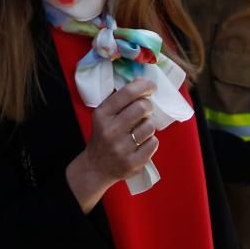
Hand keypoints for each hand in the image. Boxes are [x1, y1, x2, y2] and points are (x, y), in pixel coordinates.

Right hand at [66, 79, 157, 211]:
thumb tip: (141, 81)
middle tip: (146, 109)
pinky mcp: (132, 163)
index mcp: (102, 115)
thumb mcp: (104, 115)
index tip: (151, 86)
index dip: (144, 86)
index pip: (127, 93)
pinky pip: (153, 143)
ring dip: (148, 125)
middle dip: (148, 105)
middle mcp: (111, 131)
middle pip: (142, 107)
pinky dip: (150, 141)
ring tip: (140, 129)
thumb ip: (120, 99)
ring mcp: (122, 149)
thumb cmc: (103, 136)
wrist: (96, 167)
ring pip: (150, 126)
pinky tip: (141, 143)